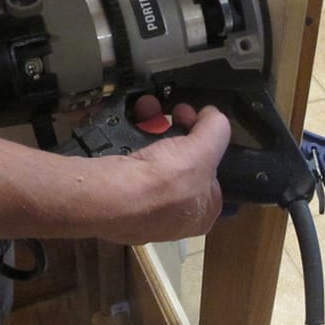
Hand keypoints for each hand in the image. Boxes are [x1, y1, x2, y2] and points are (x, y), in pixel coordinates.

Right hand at [98, 96, 228, 244]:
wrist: (108, 196)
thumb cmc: (164, 183)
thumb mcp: (205, 150)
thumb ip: (216, 130)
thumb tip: (214, 117)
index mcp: (199, 216)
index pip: (211, 176)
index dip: (208, 145)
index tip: (199, 123)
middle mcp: (170, 217)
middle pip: (180, 162)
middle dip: (177, 129)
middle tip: (176, 112)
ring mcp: (139, 206)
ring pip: (152, 157)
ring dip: (152, 125)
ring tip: (148, 107)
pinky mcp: (114, 194)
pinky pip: (126, 160)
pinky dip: (128, 136)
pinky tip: (129, 119)